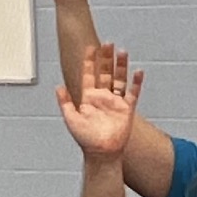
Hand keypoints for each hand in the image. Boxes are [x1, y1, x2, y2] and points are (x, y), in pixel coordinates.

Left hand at [58, 40, 142, 159]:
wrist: (102, 153)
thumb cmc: (86, 139)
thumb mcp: (71, 119)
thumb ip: (65, 102)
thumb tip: (58, 87)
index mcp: (89, 98)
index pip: (89, 74)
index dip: (89, 61)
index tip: (90, 48)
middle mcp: (102, 97)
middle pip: (105, 72)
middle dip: (106, 58)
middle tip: (108, 43)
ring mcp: (116, 102)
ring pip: (119, 79)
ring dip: (121, 66)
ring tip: (122, 52)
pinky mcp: (127, 109)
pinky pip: (133, 93)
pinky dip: (136, 82)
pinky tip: (138, 71)